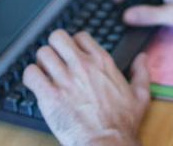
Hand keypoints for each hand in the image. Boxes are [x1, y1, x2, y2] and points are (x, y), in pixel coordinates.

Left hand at [22, 29, 148, 145]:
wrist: (108, 144)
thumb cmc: (123, 124)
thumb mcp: (140, 96)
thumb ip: (141, 73)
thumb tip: (142, 58)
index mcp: (102, 62)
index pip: (80, 36)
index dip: (74, 45)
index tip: (72, 56)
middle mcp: (82, 66)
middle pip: (57, 37)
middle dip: (54, 47)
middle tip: (55, 61)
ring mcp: (65, 79)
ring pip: (42, 53)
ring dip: (41, 63)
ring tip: (45, 74)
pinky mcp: (49, 96)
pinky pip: (30, 74)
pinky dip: (30, 77)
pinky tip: (37, 85)